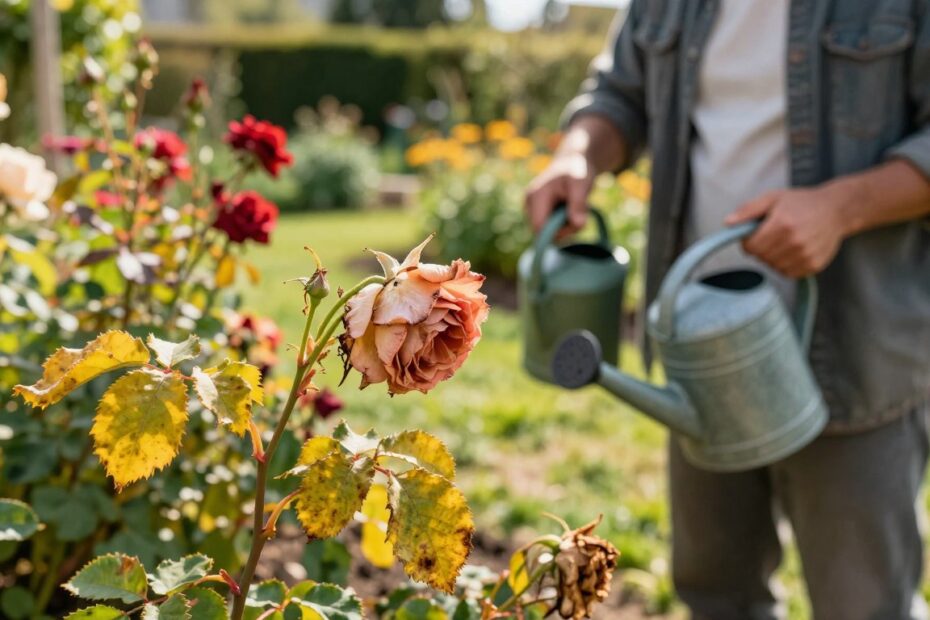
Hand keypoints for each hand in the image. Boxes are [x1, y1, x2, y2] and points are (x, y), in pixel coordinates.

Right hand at [525, 151, 593, 235]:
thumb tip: (578, 224)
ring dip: (564, 226)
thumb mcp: (581, 184)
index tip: (577, 224)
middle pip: (542, 232)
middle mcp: (528, 203)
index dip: (558, 232)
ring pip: (546, 232)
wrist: (572, 161)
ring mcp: (530, 208)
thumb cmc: (577, 169)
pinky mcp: (536, 212)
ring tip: (575, 209)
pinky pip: (548, 228)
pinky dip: (561, 224)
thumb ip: (578, 204)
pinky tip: (567, 210)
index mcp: (536, 197)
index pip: (539, 228)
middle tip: (581, 214)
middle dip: (564, 229)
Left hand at [725, 184, 852, 277]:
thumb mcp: (773, 198)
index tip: (756, 234)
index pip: (751, 247)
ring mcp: (806, 255)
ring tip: (785, 242)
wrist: (836, 210)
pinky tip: (795, 250)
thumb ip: (748, 210)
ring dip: (774, 258)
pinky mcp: (814, 266)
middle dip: (761, 248)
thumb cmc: (801, 203)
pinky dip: (787, 265)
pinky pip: (789, 273)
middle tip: (773, 235)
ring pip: (774, 267)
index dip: (749, 241)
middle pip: (761, 258)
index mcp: (782, 224)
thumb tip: (727, 223)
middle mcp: (795, 242)